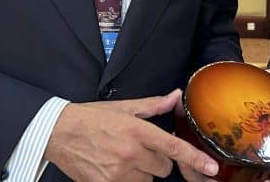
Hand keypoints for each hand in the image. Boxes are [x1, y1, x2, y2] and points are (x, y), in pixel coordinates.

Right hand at [44, 89, 218, 181]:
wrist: (59, 132)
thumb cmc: (92, 117)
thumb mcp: (124, 107)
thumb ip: (153, 104)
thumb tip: (176, 96)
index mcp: (137, 130)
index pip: (173, 147)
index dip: (195, 159)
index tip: (211, 168)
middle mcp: (130, 153)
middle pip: (163, 167)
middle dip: (158, 160)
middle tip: (141, 149)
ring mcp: (117, 172)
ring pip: (147, 180)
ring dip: (142, 172)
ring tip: (124, 158)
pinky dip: (128, 180)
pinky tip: (115, 168)